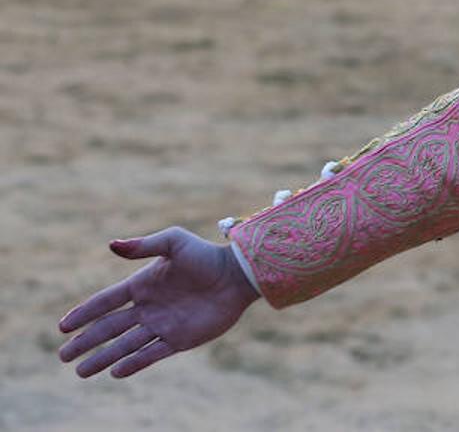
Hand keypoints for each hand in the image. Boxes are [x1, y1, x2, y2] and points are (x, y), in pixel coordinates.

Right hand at [58, 227, 259, 377]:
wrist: (238, 276)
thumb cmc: (206, 255)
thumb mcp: (174, 243)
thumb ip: (143, 245)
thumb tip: (111, 245)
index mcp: (142, 284)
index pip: (106, 302)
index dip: (84, 313)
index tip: (62, 326)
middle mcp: (148, 307)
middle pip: (109, 328)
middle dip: (85, 341)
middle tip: (63, 355)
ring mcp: (162, 324)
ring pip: (125, 345)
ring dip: (102, 358)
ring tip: (80, 371)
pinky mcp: (179, 339)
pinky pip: (151, 354)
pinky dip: (133, 364)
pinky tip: (115, 372)